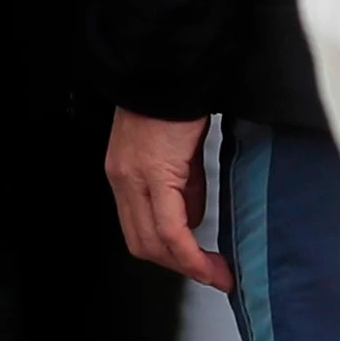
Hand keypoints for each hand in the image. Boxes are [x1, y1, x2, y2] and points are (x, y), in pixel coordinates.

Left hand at [105, 108, 226, 287]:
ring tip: (217, 270)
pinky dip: (190, 252)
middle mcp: (122, 180)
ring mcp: (133, 178)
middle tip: (211, 274)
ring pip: (154, 243)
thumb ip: (182, 185)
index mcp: (125, 174)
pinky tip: (209, 261)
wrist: (169, 65)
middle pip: (144, 245)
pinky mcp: (153, 173)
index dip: (168, 255)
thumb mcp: (178, 150)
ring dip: (187, 265)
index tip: (198, 267)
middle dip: (179, 267)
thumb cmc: (175, 98)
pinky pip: (171, 228)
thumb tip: (192, 217)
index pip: (140, 231)